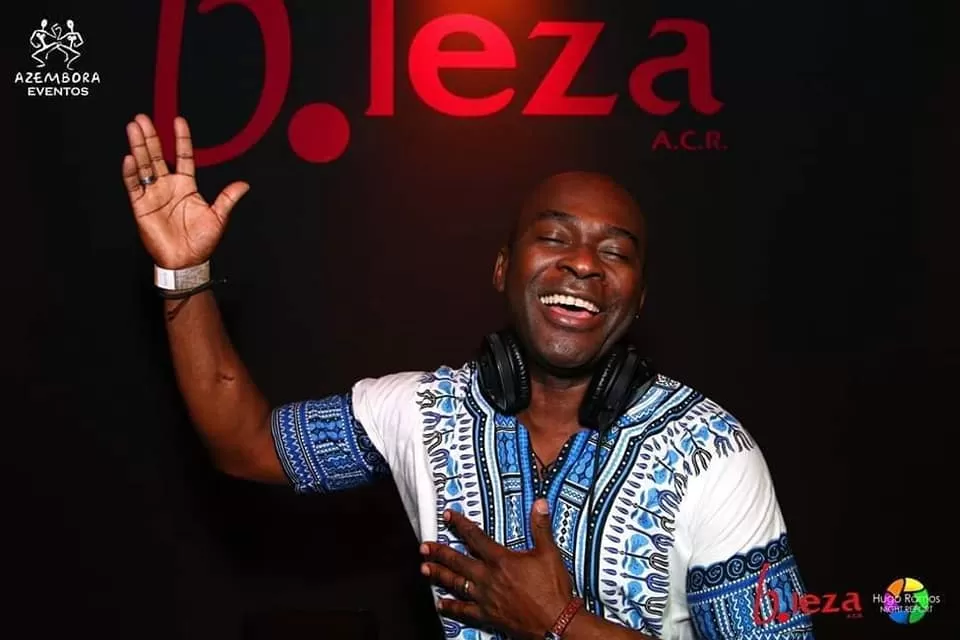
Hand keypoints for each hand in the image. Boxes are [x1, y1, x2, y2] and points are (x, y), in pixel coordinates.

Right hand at [121, 114, 248, 268]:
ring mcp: (153, 194)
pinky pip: (134, 186)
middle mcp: (168, 186)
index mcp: (186, 186)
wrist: (186, 262)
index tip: (179, 121)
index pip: (183, 156)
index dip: (181, 139)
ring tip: (133, 128)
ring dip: (138, 147)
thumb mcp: (218, 217)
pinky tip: (130, 158)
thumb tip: (244, 185)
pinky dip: (131, 173)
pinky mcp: (141, 206)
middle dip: (151, 137)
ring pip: (143, 166)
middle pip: (157, 156)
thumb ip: (228, 198)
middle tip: (143, 118)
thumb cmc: (201, 242)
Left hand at [420, 499, 577, 639]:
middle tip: (423, 546)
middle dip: (439, 552)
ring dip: (439, 575)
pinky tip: (440, 604)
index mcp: (501, 560)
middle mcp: (488, 577)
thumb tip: (540, 503)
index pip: (475, 537)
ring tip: (424, 569)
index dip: (460, 524)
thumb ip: (541, 527)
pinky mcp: (487, 615)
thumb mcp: (549, 553)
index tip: (447, 516)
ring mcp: (485, 597)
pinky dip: (451, 607)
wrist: (555, 623)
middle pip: (458, 561)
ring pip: (456, 583)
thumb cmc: (552, 589)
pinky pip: (464, 610)